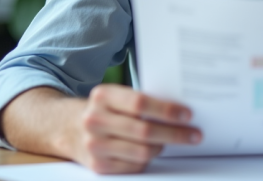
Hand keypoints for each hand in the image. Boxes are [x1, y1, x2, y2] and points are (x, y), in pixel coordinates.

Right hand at [73, 84, 201, 173]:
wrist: (67, 127)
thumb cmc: (104, 110)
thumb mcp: (115, 97)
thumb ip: (140, 101)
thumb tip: (179, 111)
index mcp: (103, 96)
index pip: (140, 103)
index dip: (166, 110)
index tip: (187, 115)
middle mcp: (95, 120)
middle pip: (144, 131)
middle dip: (175, 134)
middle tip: (194, 134)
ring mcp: (94, 145)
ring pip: (141, 152)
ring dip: (161, 147)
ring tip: (170, 141)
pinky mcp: (97, 165)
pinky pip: (133, 166)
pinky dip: (147, 160)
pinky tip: (151, 151)